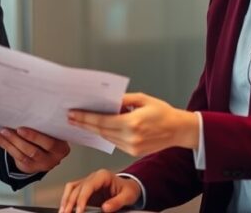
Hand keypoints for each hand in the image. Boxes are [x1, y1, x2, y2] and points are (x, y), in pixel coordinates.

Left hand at [0, 127, 69, 173]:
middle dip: (18, 140)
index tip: (20, 129)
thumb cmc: (51, 136)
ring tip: (1, 133)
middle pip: (34, 151)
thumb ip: (47, 127)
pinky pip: (16, 157)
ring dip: (9, 143)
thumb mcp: (54, 132)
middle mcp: (53, 159)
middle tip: (6, 130)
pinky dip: (6, 146)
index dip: (34, 137)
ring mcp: (41, 165)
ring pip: (23, 155)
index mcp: (61, 148)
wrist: (49, 151)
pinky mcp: (30, 168)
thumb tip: (26, 114)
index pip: (49, 143)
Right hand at [60, 169, 140, 212]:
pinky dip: (67, 199)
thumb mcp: (128, 196)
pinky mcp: (85, 189)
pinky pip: (72, 191)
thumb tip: (105, 208)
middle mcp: (93, 177)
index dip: (81, 199)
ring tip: (62, 211)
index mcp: (103, 176)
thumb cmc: (128, 190)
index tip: (79, 211)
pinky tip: (65, 208)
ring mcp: (88, 182)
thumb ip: (117, 202)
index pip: (88, 186)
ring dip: (65, 200)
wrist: (129, 188)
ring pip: (71, 188)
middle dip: (70, 202)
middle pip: (77, 188)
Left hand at [68, 92, 199, 155]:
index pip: (102, 121)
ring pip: (106, 137)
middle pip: (101, 131)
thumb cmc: (163, 112)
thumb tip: (106, 100)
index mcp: (132, 123)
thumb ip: (123, 100)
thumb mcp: (143, 99)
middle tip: (71, 118)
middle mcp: (131, 137)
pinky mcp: (133, 152)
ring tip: (81, 122)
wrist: (179, 130)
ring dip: (93, 130)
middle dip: (84, 124)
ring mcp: (131, 147)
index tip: (73, 114)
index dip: (85, 118)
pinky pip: (114, 142)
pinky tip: (98, 128)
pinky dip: (105, 134)